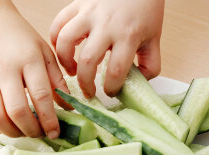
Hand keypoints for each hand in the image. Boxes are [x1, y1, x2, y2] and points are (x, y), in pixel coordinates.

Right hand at [0, 3, 67, 138]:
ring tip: (23, 131)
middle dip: (31, 130)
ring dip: (12, 132)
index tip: (55, 132)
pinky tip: (5, 126)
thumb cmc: (19, 39)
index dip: (49, 120)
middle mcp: (4, 70)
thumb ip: (57, 80)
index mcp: (28, 59)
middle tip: (40, 133)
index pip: (41, 96)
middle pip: (17, 111)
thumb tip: (68, 107)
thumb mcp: (44, 52)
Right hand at [50, 0, 164, 96]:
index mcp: (128, 35)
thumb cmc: (144, 9)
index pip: (116, 71)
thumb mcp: (154, 37)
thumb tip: (137, 84)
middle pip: (88, 61)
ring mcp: (89, 13)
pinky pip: (58, 24)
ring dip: (65, 62)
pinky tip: (63, 50)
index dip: (111, 88)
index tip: (110, 92)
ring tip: (72, 70)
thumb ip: (150, 63)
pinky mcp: (78, 4)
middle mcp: (107, 25)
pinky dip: (55, 40)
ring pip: (66, 42)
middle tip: (88, 91)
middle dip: (85, 84)